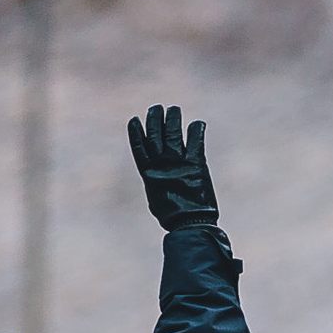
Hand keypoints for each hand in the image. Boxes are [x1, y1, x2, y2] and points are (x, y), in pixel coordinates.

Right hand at [126, 103, 217, 231]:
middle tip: (157, 108)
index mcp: (148, 172)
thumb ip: (154, 182)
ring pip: (172, 133)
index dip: (136, 132)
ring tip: (174, 110)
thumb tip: (154, 176)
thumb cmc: (172, 217)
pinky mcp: (196, 164)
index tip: (135, 120)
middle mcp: (161, 164)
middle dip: (155, 119)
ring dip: (172, 119)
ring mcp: (178, 162)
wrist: (190, 224)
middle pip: (155, 135)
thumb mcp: (155, 198)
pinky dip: (196, 131)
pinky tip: (197, 124)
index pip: (139, 146)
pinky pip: (195, 142)